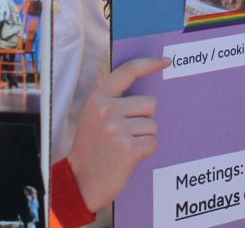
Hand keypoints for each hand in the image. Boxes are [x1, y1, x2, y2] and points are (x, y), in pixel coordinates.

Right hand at [65, 56, 169, 211]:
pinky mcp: (128, 148)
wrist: (79, 182)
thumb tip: (147, 90)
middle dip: (144, 119)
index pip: (128, 71)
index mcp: (98, 98)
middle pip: (150, 103)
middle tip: (124, 134)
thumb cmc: (92, 148)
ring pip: (153, 125)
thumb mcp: (94, 117)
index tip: (165, 61)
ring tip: (123, 147)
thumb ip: (114, 100)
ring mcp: (117, 129)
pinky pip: (153, 142)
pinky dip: (146, 151)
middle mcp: (107, 110)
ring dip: (144, 137)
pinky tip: (129, 158)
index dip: (149, 63)